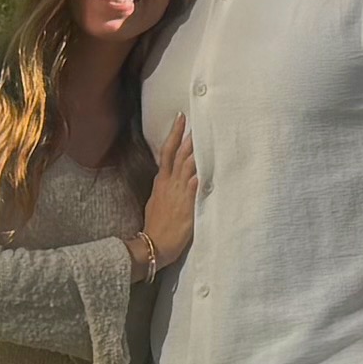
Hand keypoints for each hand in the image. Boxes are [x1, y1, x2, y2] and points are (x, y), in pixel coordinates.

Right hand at [135, 132, 197, 271]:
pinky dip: (201, 176)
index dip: (174, 134)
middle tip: (197, 119)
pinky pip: (196, 187)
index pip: (167, 152)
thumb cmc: (156, 225)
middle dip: (188, 136)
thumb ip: (164, 187)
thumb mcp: (156, 201)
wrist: (153, 245)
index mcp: (162, 182)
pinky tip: (209, 166)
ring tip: (204, 136)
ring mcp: (179, 193)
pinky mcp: (188, 205)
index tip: (181, 119)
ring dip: (196, 151)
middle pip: (179, 154)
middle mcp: (170, 184)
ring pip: (188, 166)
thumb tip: (168, 177)